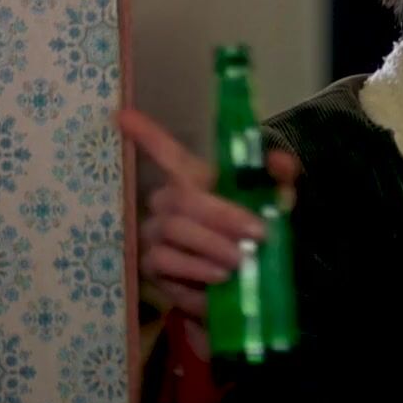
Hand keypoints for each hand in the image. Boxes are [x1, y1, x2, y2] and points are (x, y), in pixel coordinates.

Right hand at [118, 109, 298, 322]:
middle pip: (183, 199)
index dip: (146, 135)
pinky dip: (196, 270)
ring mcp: (155, 235)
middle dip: (222, 215)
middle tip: (257, 234)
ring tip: (241, 261)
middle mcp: (167, 202)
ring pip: (175, 231)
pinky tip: (219, 279)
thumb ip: (280, 178)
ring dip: (213, 246)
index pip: (166, 152)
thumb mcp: (276, 205)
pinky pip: (167, 263)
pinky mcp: (151, 268)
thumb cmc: (255, 237)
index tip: (122, 115)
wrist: (248, 288)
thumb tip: (278, 161)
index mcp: (194, 180)